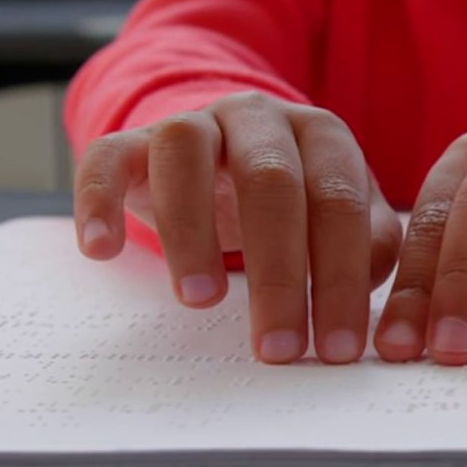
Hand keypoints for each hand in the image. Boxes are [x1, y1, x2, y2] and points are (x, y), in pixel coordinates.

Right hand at [73, 91, 402, 364]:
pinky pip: (107, 156)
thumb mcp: (335, 218)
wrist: (223, 152)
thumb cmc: (292, 201)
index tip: (335, 348)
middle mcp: (259, 117)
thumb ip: (366, 246)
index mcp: (321, 135)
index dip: (341, 276)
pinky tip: (101, 250)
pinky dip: (99, 198)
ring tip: (201, 301)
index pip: (338, 202)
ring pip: (186, 155)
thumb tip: (368, 289)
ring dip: (192, 230)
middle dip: (278, 271)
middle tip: (277, 347)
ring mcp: (193, 122)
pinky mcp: (132, 141)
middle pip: (271, 181)